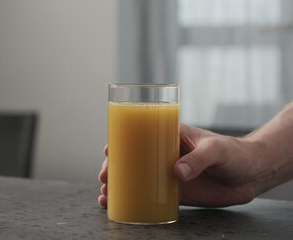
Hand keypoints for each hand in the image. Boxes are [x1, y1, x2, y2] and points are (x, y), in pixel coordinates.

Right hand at [98, 124, 259, 207]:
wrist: (251, 175)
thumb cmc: (235, 153)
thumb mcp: (217, 151)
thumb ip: (199, 159)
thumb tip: (176, 172)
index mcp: (170, 136)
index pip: (140, 135)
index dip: (120, 142)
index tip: (107, 150)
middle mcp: (164, 154)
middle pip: (131, 159)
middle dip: (113, 167)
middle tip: (104, 178)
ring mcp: (167, 173)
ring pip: (136, 178)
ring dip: (118, 185)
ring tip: (105, 196)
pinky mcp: (174, 191)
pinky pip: (149, 195)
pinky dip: (133, 200)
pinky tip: (121, 206)